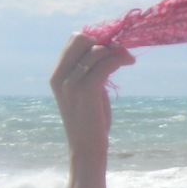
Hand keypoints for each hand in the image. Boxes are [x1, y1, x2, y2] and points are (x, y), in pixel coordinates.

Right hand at [50, 33, 134, 161]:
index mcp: (56, 75)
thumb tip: (106, 48)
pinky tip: (129, 62)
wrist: (86, 149)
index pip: (73, 40)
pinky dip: (120, 58)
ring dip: (116, 50)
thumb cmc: (90, 122)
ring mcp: (71, 83)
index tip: (111, 48)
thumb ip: (88, 71)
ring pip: (96, 50)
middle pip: (81, 38)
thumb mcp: (84, 92)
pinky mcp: (87, 91)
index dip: (94, 38)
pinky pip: (106, 64)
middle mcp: (60, 76)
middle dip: (103, 40)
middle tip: (118, 52)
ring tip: (128, 58)